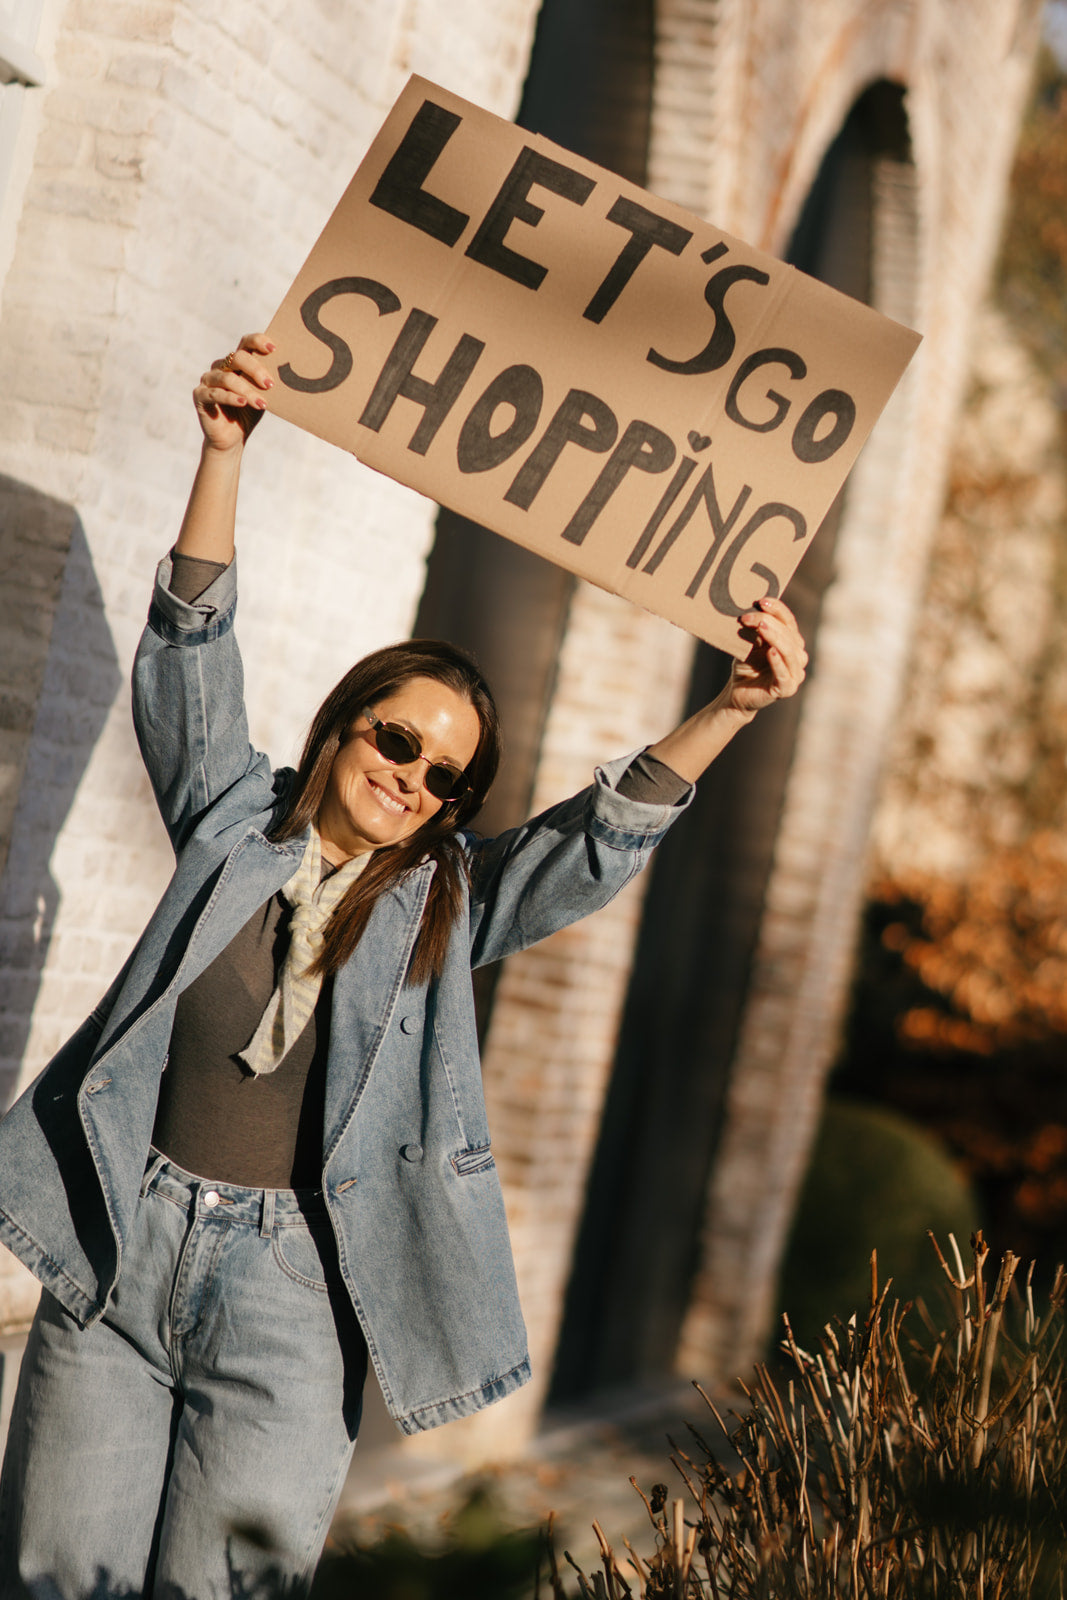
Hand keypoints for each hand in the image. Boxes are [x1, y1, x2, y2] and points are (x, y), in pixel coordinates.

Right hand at [193, 332, 275, 451]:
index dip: (258, 341)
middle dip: (256, 370)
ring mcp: (208, 380)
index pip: (246, 343)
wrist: (232, 439)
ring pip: (227, 378)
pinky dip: (230, 398)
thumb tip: (288, 375)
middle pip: (237, 358)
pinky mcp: (200, 395)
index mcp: (237, 362)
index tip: (273, 349)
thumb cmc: (248, 414)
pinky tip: (243, 402)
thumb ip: (267, 384)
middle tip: (270, 384)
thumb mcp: (261, 396)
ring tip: (262, 404)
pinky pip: (215, 394)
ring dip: (247, 390)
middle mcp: (221, 367)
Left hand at [725, 596, 807, 715]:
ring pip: (788, 652)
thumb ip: (758, 630)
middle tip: (748, 616)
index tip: (760, 601)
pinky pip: (784, 674)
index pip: (789, 621)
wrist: (737, 692)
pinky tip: (770, 651)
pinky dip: (778, 662)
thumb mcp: (751, 643)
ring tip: (760, 627)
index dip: (777, 609)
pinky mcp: (787, 689)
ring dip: (774, 637)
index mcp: (793, 642)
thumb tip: (754, 609)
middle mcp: (798, 656)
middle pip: (788, 635)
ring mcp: (795, 674)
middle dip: (769, 622)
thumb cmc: (746, 665)